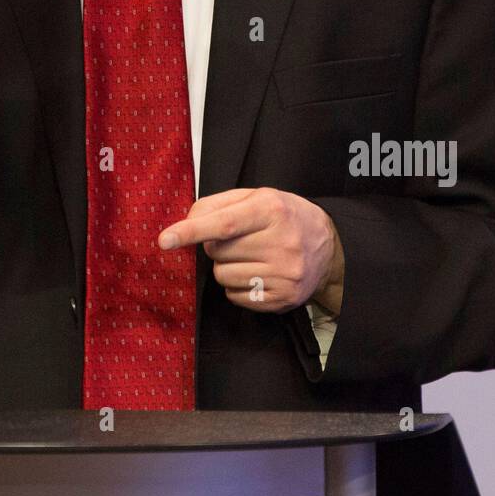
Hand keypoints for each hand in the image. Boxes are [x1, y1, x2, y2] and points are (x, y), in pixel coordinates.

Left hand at [159, 188, 343, 315]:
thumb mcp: (257, 196)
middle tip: (239, 239)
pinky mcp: (283, 299)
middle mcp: (281, 243)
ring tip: (250, 256)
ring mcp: (284, 275)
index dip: (191, 231)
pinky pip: (236, 297)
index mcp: (271, 210)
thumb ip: (218, 204)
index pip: (224, 223)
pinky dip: (237, 286)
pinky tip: (257, 273)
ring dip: (226, 267)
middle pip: (217, 252)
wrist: (329, 246)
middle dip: (216, 246)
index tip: (165, 239)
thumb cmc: (284, 216)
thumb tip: (187, 222)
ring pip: (223, 277)